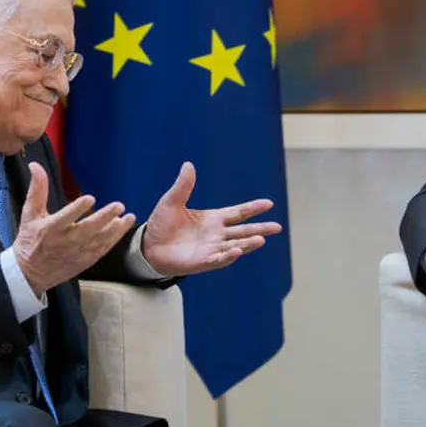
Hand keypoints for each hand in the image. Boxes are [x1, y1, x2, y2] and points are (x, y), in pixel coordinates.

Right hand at [14, 163, 138, 295]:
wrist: (31, 273)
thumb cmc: (30, 240)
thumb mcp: (29, 214)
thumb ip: (37, 189)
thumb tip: (35, 166)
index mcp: (51, 229)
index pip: (65, 217)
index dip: (77, 208)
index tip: (89, 198)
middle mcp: (66, 241)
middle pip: (88, 229)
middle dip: (104, 217)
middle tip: (119, 205)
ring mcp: (77, 252)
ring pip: (99, 240)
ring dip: (115, 229)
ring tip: (128, 217)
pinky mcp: (86, 260)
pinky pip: (103, 249)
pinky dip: (114, 239)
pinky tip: (123, 226)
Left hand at [141, 162, 282, 275]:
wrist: (148, 246)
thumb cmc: (161, 224)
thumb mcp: (171, 201)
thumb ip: (183, 186)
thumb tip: (188, 165)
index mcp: (213, 218)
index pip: (238, 212)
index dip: (252, 208)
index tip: (269, 203)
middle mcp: (216, 234)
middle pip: (243, 231)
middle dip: (260, 229)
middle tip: (278, 227)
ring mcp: (211, 249)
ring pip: (235, 245)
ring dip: (248, 243)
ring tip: (261, 239)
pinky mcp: (202, 261)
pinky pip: (218, 258)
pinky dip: (228, 255)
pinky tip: (237, 251)